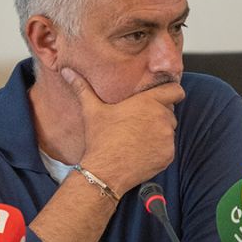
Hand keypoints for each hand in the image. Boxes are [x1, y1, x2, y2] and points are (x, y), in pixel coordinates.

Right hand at [62, 68, 184, 195]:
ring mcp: (167, 137)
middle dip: (158, 115)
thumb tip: (67, 71)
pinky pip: (168, 148)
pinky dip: (159, 150)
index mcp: (148, 102)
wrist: (105, 170)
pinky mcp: (168, 155)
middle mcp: (162, 118)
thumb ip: (82, 88)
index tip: (167, 96)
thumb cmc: (100, 138)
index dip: (173, 93)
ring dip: (159, 132)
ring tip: (138, 138)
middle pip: (169, 112)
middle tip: (139, 123)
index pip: (175, 91)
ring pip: (169, 131)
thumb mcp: (92, 110)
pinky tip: (142, 152)